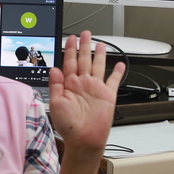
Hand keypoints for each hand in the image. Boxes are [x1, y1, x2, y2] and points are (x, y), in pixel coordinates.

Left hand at [46, 31, 124, 154]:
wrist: (84, 139)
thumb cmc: (68, 126)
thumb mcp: (55, 104)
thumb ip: (55, 85)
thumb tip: (54, 68)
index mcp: (69, 85)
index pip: (69, 62)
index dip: (70, 49)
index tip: (71, 38)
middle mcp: (82, 84)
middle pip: (83, 60)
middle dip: (84, 46)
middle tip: (85, 34)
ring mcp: (95, 88)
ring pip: (98, 66)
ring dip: (99, 54)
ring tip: (99, 44)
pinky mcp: (107, 95)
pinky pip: (113, 81)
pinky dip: (117, 72)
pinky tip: (119, 64)